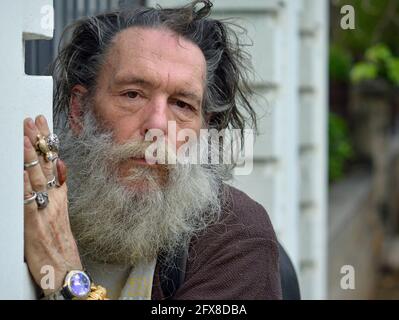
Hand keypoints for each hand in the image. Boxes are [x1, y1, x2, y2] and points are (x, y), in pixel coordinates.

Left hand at [23, 115, 81, 295]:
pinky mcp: (32, 223)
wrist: (65, 269)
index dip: (49, 144)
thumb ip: (59, 191)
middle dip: (39, 141)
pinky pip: (28, 199)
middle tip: (33, 121)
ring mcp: (43, 209)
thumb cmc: (61, 246)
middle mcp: (53, 200)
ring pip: (38, 178)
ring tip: (24, 136)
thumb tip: (60, 169)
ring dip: (30, 156)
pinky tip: (20, 169)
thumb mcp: (62, 215)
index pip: (55, 164)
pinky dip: (24, 182)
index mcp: (59, 198)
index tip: (44, 126)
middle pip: (47, 166)